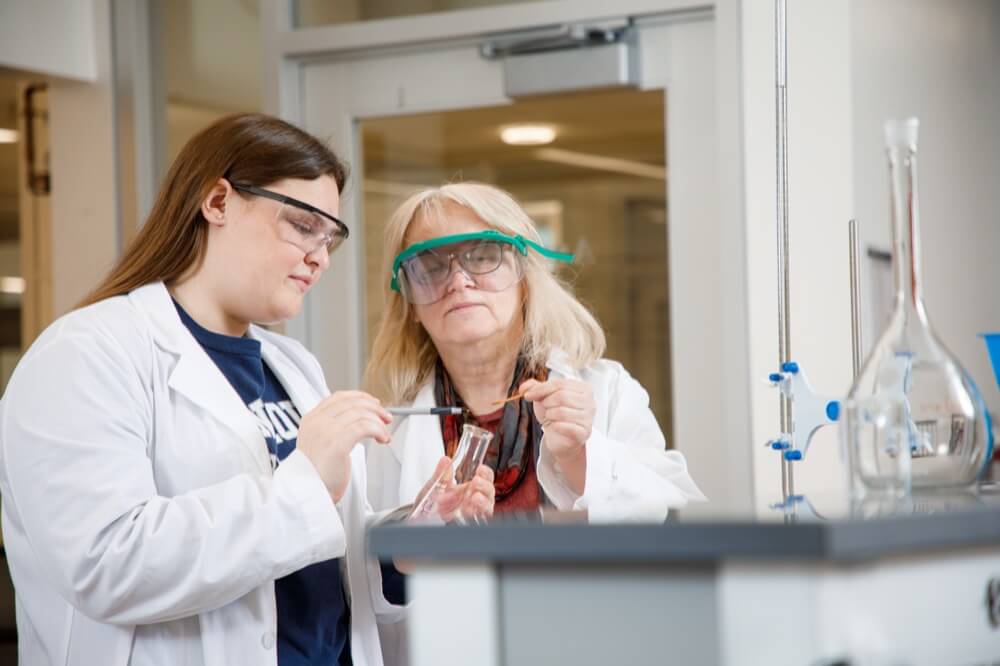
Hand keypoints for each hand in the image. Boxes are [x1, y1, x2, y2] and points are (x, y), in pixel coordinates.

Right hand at [297, 390, 391, 501]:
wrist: (309, 493)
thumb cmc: (317, 474)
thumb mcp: (319, 444)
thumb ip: (332, 429)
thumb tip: (360, 419)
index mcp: (311, 419)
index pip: (338, 397)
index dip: (360, 397)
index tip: (373, 403)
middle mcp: (317, 421)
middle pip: (352, 402)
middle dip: (374, 408)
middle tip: (386, 417)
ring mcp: (326, 430)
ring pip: (361, 413)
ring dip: (378, 421)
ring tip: (385, 433)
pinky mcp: (337, 443)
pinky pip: (365, 427)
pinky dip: (379, 430)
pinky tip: (382, 439)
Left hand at [411, 457, 495, 522]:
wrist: (422, 519)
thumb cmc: (431, 503)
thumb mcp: (435, 486)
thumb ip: (441, 474)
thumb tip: (445, 460)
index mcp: (469, 487)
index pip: (485, 478)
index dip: (486, 473)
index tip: (480, 469)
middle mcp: (473, 499)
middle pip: (489, 491)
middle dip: (485, 485)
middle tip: (476, 481)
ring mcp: (472, 511)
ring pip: (487, 505)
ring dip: (483, 500)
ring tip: (475, 496)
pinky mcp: (469, 522)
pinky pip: (479, 518)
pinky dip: (476, 514)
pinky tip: (468, 510)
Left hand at [519, 378, 593, 492]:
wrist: (559, 437)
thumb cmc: (555, 415)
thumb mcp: (544, 397)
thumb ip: (534, 388)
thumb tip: (524, 388)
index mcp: (583, 388)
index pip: (559, 384)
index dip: (540, 389)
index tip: (527, 395)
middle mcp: (590, 402)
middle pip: (562, 396)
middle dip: (547, 403)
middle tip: (545, 409)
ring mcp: (588, 418)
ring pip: (562, 411)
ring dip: (550, 415)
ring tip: (551, 418)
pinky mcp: (584, 432)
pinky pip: (566, 426)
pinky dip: (555, 426)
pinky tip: (555, 426)